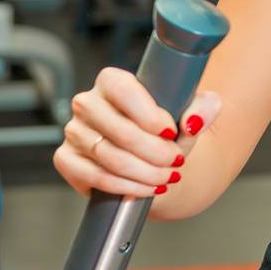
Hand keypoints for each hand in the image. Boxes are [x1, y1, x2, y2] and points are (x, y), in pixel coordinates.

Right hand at [52, 68, 220, 198]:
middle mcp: (87, 103)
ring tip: (167, 176)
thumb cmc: (168, 130)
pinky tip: (147, 188)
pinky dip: (127, 186)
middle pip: (120, 130)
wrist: (153, 158)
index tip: (172, 131)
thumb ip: (204, 108)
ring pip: (110, 157)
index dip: (149, 114)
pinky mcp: (66, 159)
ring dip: (145, 172)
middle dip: (155, 152)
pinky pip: (95, 176)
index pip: (124, 90)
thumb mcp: (191, 113)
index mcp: (112, 81)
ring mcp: (74, 131)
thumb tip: (195, 120)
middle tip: (176, 161)